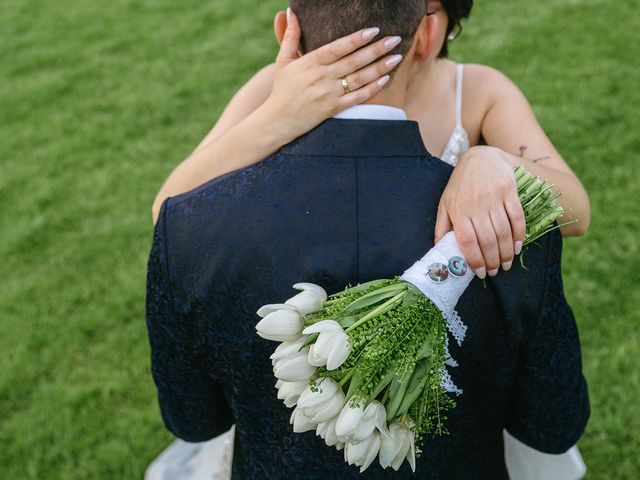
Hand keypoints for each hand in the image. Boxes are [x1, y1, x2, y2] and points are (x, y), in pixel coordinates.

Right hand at [260, 9, 403, 141]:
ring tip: (395, 57)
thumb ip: (290, 36)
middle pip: (354, 61)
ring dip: (379, 67)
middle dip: (376, 49)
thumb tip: (291, 12)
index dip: (357, 38)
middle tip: (395, 39)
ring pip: (359, 78)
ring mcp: (328, 94)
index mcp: (310, 62)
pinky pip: (356, 98)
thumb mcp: (283, 61)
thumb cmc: (282, 89)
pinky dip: (371, 89)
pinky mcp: (333, 109)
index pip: (338, 47)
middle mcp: (321, 77)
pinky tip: (385, 79)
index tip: (374, 30)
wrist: (277, 121)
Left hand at [434, 146, 525, 278]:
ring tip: (506, 264)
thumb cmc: (460, 185)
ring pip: (503, 231)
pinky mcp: (509, 191)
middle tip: (495, 271)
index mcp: (458, 210)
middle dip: (492, 260)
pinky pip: (517, 217)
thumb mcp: (445, 203)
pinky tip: (517, 247)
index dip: (475, 260)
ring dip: (506, 252)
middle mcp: (475, 205)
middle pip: (487, 240)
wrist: (480, 158)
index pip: (467, 241)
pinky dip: (518, 235)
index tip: (480, 273)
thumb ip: (442, 226)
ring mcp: (494, 197)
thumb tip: (438, 249)